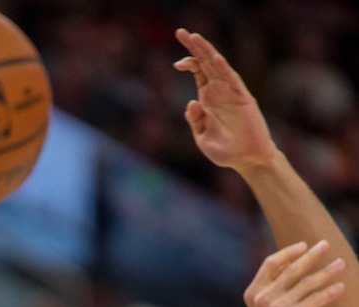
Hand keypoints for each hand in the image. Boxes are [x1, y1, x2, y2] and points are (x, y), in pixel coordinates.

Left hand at [174, 28, 275, 170]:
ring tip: (195, 37)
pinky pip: (232, 80)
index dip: (188, 63)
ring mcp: (231, 92)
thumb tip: (193, 102)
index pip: (197, 71)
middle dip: (193, 47)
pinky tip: (215, 59)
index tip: (177, 64)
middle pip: (205, 62)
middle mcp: (219, 90)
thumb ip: (195, 120)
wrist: (245, 159)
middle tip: (181, 32)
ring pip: (217, 66)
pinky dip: (224, 69)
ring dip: (206, 52)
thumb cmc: (224, 150)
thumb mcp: (201, 137)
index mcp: (208, 98)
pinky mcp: (243, 98)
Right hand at [244, 240, 344, 306]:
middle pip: (291, 269)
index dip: (288, 252)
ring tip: (341, 263)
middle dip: (311, 255)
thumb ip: (275, 286)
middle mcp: (262, 299)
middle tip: (326, 244)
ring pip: (307, 282)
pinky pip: (316, 299)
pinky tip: (341, 287)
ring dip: (327, 271)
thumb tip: (290, 260)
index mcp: (253, 294)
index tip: (304, 245)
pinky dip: (330, 292)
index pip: (270, 264)